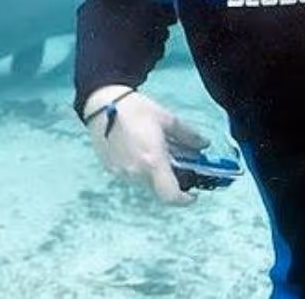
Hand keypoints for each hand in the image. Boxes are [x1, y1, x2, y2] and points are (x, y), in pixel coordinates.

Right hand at [82, 85, 208, 205]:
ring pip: (145, 181)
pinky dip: (140, 167)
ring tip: (155, 150)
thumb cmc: (135, 109)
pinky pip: (131, 175)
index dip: (185, 200)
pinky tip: (138, 149)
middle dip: (171, 178)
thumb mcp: (167, 119)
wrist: (101, 103)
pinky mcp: (110, 167)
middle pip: (160, 187)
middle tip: (175, 162)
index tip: (193, 193)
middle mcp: (136, 172)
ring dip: (154, 172)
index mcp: (153, 161)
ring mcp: (121, 171)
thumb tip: (204, 145)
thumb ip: (188, 136)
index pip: (171, 195)